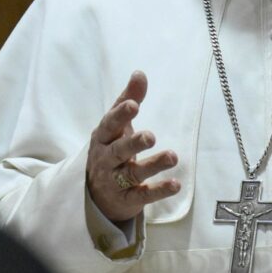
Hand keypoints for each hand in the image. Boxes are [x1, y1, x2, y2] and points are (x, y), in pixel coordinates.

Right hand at [86, 71, 180, 223]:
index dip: (120, 115)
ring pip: (132, 174)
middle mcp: (107, 159)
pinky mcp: (127, 199)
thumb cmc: (111, 149)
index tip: (134, 105)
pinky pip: (142, 196)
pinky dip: (158, 190)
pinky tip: (175, 184)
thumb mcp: (117, 126)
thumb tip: (139, 73)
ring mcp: (115, 181)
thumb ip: (128, 100)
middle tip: (151, 136)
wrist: (96, 193)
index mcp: (104, 138)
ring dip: (153, 165)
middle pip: (118, 151)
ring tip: (172, 157)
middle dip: (133, 143)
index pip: (109, 125)